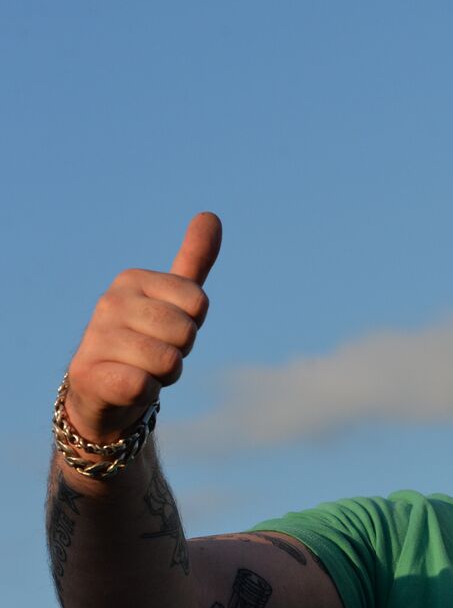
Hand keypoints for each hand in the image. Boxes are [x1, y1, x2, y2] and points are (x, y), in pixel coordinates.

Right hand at [64, 213, 221, 443]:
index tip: (169, 328)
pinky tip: (128, 387)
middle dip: (180, 351)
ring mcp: (95, 337)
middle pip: (186, 332)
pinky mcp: (89, 374)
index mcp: (132, 279)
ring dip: (165, 375)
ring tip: (142, 369)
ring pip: (168, 361)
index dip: (193, 324)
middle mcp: (109, 302)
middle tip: (155, 353)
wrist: (105, 390)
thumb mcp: (175, 297)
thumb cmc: (147, 339)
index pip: (199, 302)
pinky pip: (144, 385)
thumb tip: (210, 215)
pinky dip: (147, 392)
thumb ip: (194, 259)